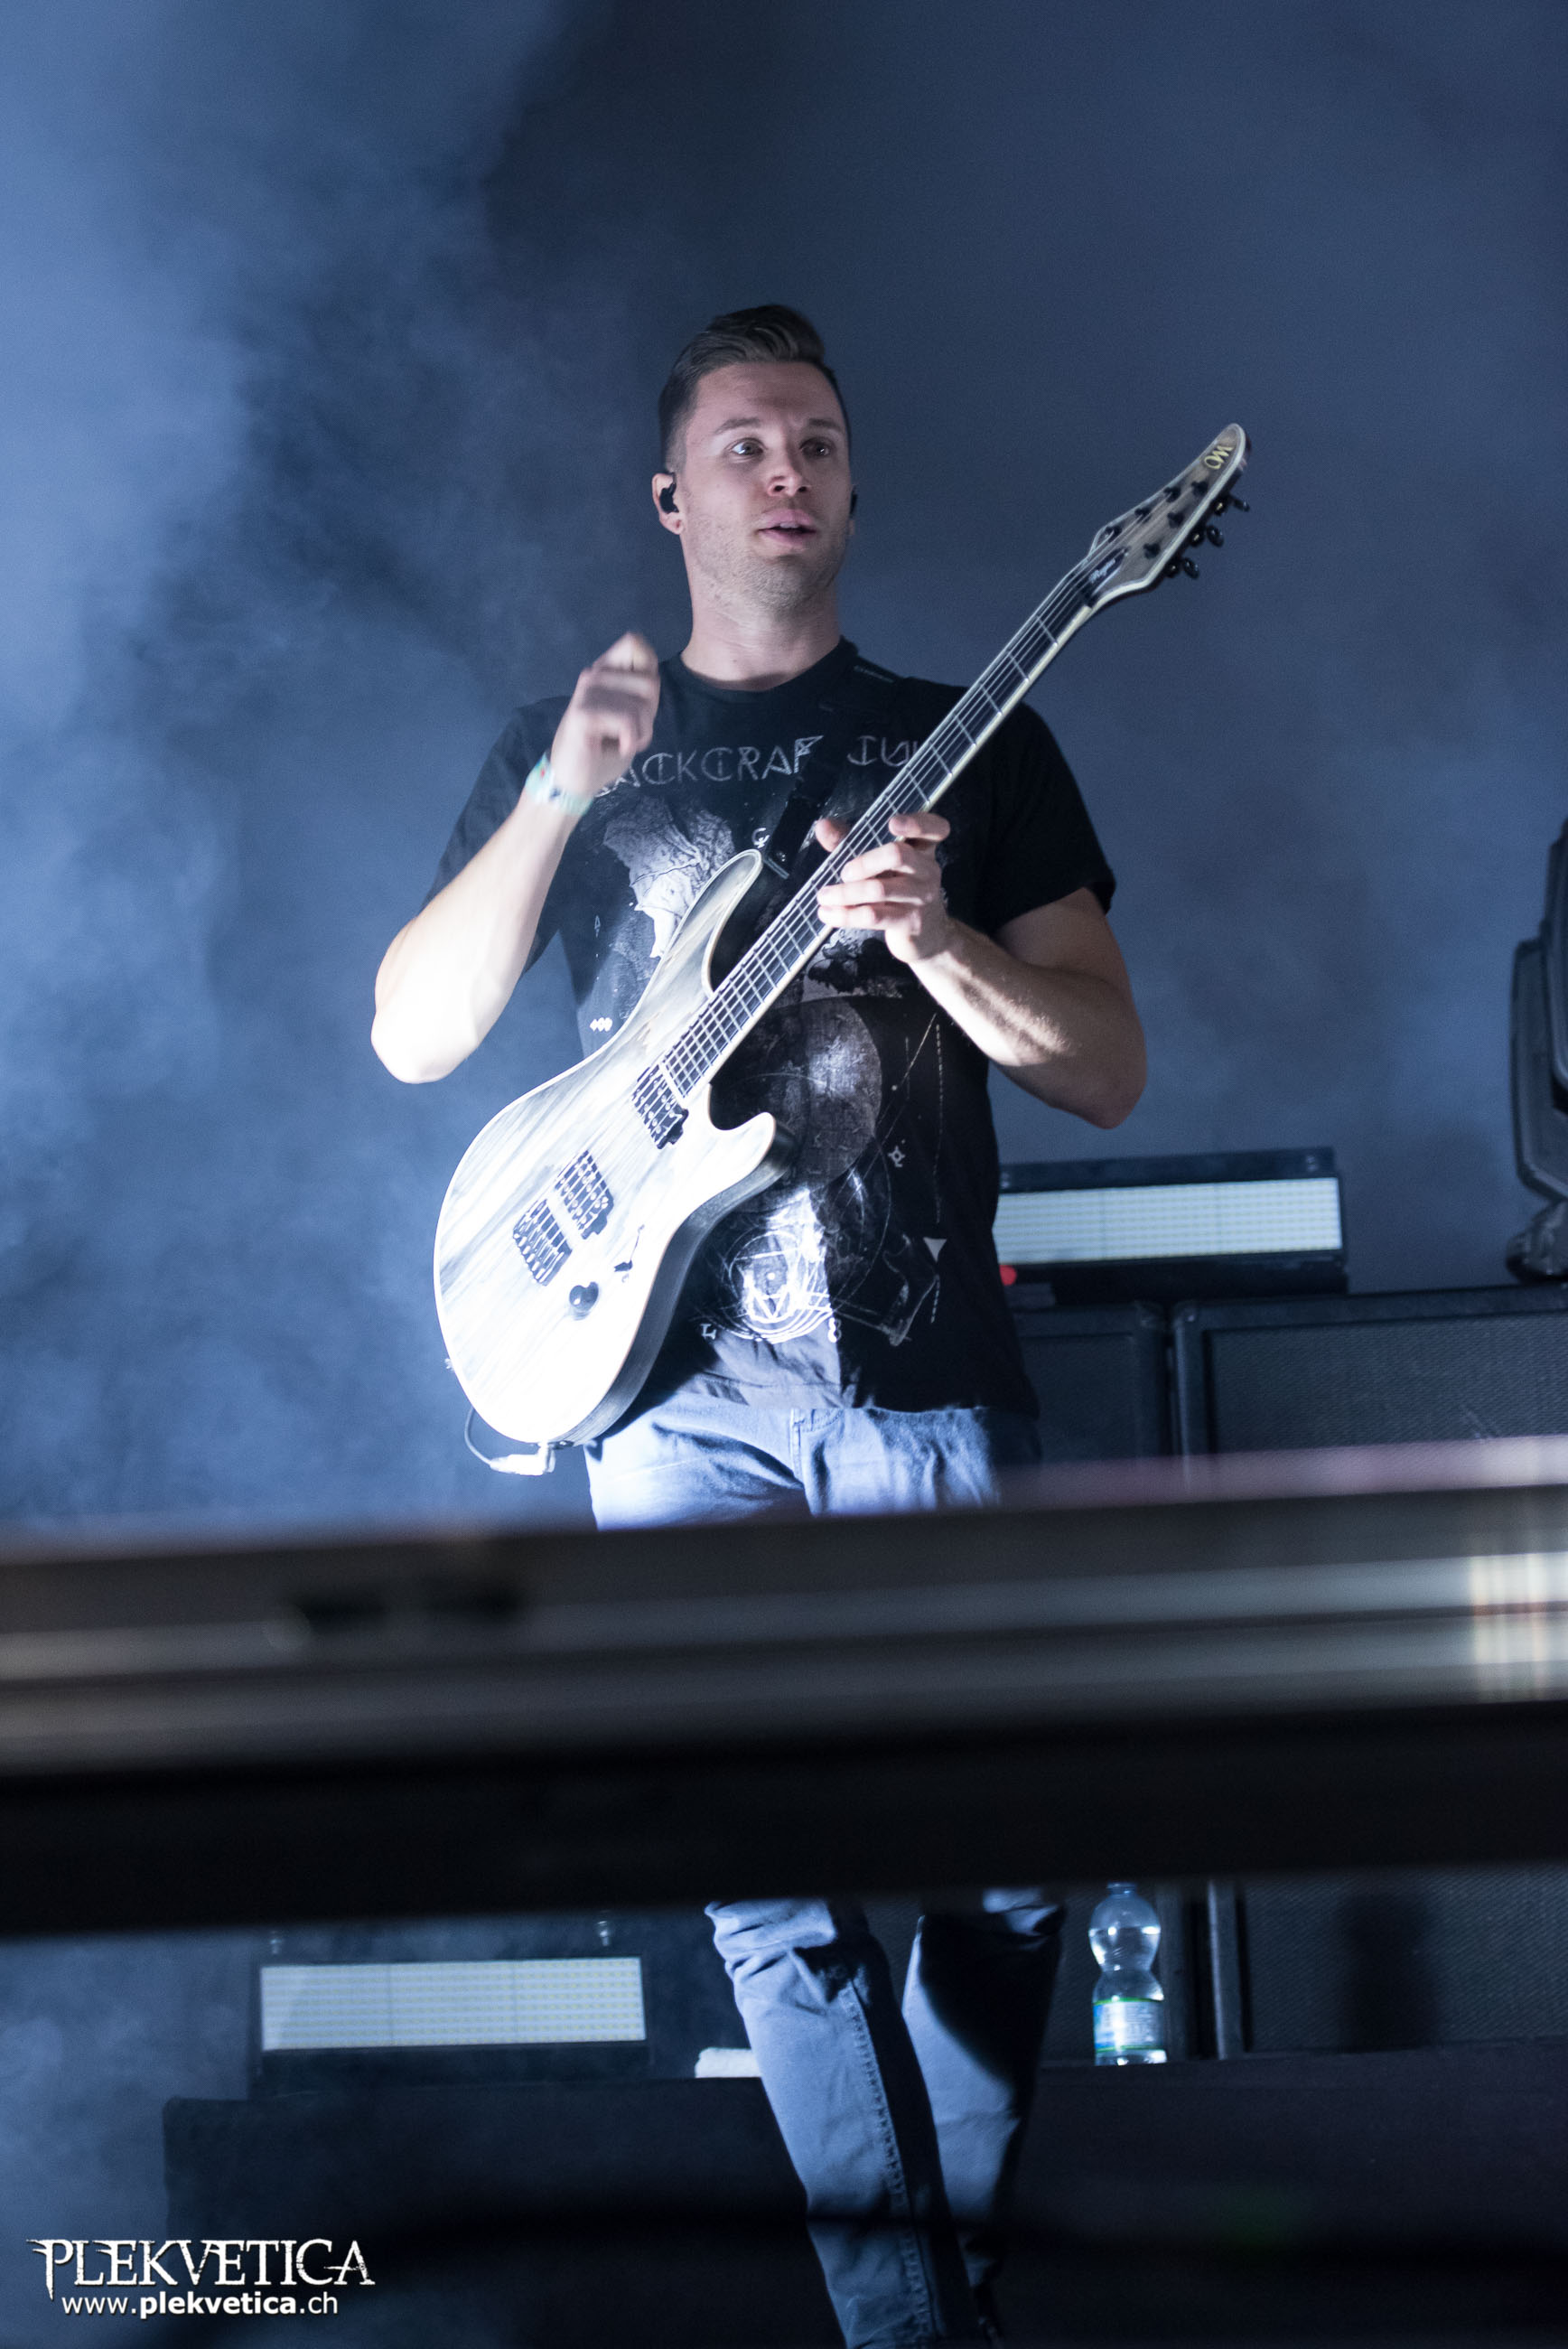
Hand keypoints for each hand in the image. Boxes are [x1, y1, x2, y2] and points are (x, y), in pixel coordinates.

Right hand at [549, 631, 659, 802]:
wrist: (574, 780)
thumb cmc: (604, 749)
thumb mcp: (634, 714)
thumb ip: (643, 688)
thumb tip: (648, 664)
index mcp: (605, 670)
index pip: (637, 645)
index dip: (649, 679)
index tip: (634, 707)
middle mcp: (593, 674)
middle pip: (650, 683)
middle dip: (648, 716)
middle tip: (626, 732)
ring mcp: (586, 692)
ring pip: (641, 707)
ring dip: (639, 734)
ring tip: (617, 741)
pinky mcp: (583, 713)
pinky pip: (628, 723)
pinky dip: (630, 743)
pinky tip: (615, 748)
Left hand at [813, 809, 954, 964]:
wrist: (926, 936)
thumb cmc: (897, 892)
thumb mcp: (878, 865)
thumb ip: (851, 842)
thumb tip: (823, 826)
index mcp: (922, 849)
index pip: (934, 829)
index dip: (917, 823)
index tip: (891, 822)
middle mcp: (927, 870)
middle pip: (898, 855)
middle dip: (864, 862)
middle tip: (843, 873)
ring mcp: (922, 897)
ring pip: (880, 889)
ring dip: (845, 893)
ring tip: (823, 896)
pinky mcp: (911, 922)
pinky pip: (874, 916)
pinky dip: (846, 915)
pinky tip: (827, 914)